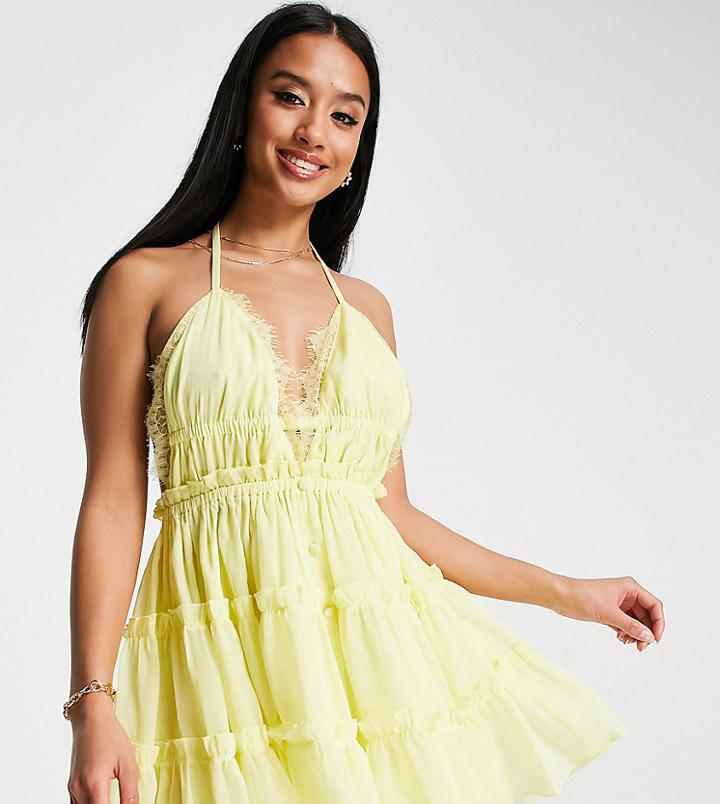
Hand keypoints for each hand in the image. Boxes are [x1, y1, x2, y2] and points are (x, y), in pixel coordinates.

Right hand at [67, 699, 138, 802]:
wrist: (90, 718)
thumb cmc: (109, 735)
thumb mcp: (128, 762)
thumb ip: (130, 791)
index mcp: (94, 784)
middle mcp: (79, 789)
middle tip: (123, 802)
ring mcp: (72, 788)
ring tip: (112, 799)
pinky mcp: (71, 785)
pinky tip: (101, 800)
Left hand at [550, 575, 664, 651]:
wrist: (561, 597)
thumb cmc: (582, 597)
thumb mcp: (609, 613)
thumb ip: (630, 626)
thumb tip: (649, 637)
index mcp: (630, 587)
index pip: (654, 605)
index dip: (658, 623)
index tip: (655, 639)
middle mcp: (627, 594)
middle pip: (647, 616)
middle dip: (646, 632)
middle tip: (641, 647)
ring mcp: (619, 603)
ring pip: (636, 622)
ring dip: (635, 634)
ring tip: (627, 642)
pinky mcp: (610, 611)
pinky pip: (625, 624)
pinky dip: (626, 633)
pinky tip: (620, 638)